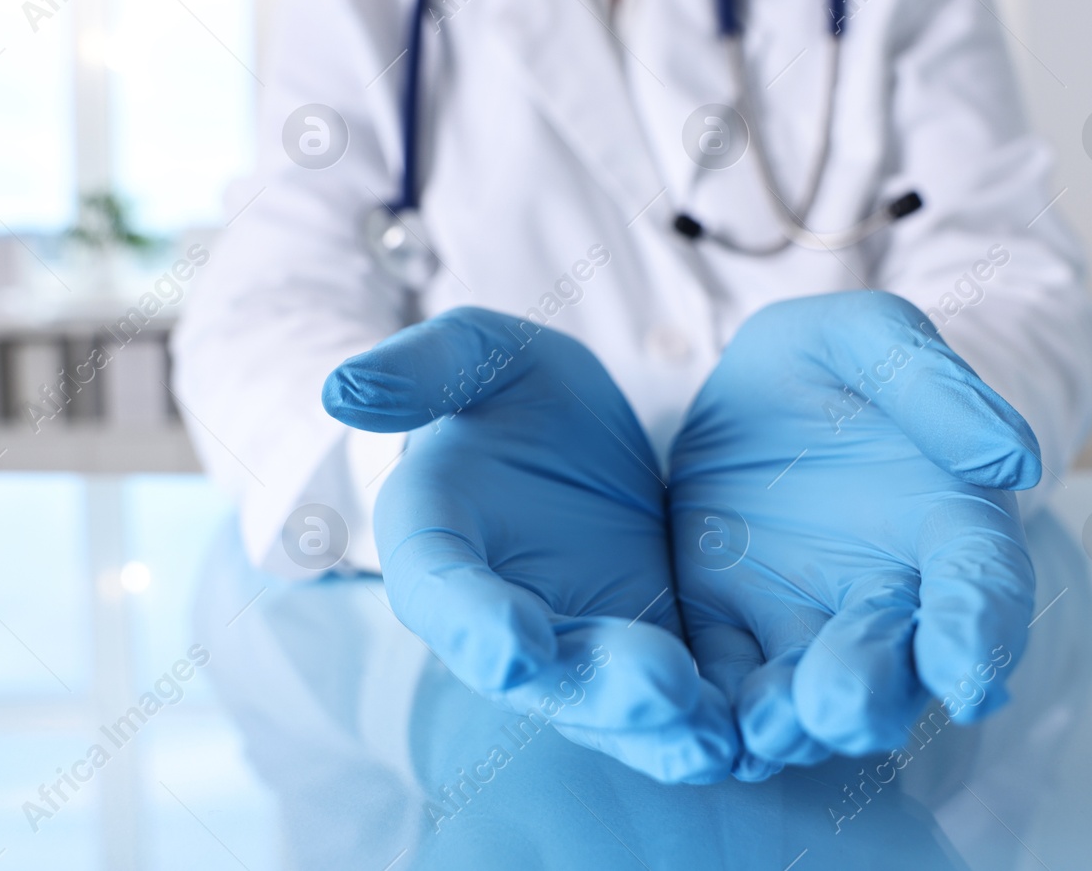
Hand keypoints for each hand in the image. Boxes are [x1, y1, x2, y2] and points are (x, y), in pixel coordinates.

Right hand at [323, 307, 737, 782]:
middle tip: (661, 687)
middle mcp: (492, 614)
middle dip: (593, 686)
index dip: (471, 621)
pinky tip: (750, 738)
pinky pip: (662, 706)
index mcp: (435, 540)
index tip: (514, 646)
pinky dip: (699, 727)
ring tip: (714, 735)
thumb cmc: (511, 389)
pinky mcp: (636, 658)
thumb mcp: (476, 354)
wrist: (578, 438)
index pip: (439, 590)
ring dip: (652, 727)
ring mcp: (566, 647)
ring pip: (601, 703)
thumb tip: (341, 388)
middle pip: (534, 669)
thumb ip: (420, 369)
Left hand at [668, 291, 1039, 779]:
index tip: (969, 677)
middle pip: (898, 661)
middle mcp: (886, 589)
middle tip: (843, 706)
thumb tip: (1013, 455)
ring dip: (799, 719)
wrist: (745, 385)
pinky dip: (724, 712)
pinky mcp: (731, 623)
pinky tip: (712, 736)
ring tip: (773, 730)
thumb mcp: (872, 338)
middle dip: (876, 689)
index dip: (979, 632)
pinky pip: (729, 678)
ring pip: (814, 687)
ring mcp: (806, 614)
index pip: (981, 585)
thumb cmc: (832, 360)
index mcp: (948, 520)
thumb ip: (934, 386)